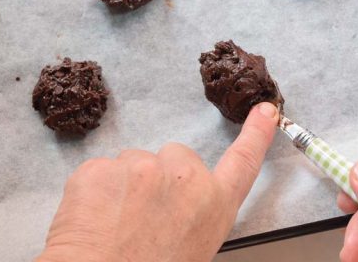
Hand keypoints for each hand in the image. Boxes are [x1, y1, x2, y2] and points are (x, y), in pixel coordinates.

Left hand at [36, 101, 279, 261]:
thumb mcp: (195, 246)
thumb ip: (195, 212)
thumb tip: (178, 203)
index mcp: (214, 204)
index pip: (243, 161)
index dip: (256, 134)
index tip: (265, 111)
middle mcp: (184, 177)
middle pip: (172, 158)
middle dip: (159, 178)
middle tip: (143, 218)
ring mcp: (141, 167)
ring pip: (132, 163)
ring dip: (124, 186)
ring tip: (116, 226)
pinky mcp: (101, 167)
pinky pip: (98, 171)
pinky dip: (93, 192)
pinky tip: (93, 221)